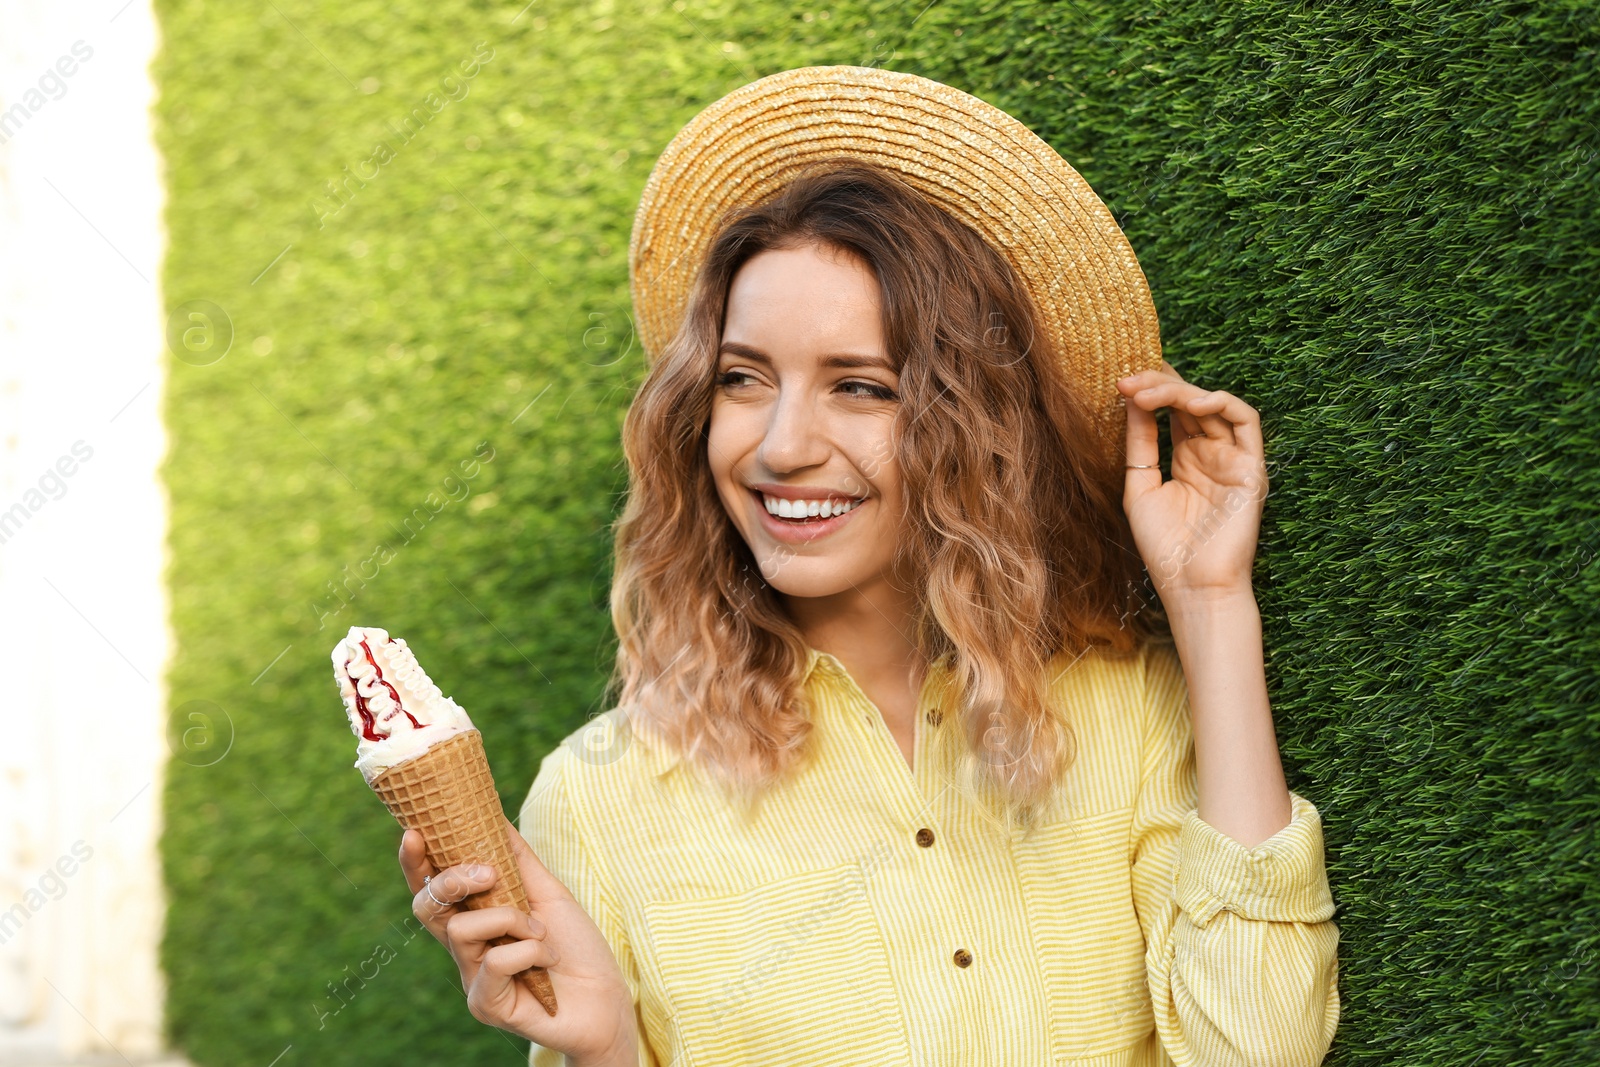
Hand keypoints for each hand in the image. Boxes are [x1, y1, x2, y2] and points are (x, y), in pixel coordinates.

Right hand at [400, 817, 638, 1064]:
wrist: (607, 998)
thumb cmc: (576, 947)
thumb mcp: (547, 893)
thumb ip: (518, 860)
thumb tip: (493, 815)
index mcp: (475, 920)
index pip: (431, 890)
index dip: (416, 863)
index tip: (415, 831)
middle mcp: (466, 950)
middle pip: (427, 908)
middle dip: (451, 881)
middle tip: (488, 874)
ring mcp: (472, 979)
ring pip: (461, 930)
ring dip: (509, 919)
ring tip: (541, 931)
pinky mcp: (485, 1005)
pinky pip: (493, 962)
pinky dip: (527, 950)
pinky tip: (546, 960)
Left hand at [1115, 360, 1266, 601]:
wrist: (1191, 586)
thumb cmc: (1165, 547)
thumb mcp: (1140, 487)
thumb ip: (1139, 444)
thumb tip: (1129, 400)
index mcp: (1185, 458)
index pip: (1172, 410)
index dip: (1150, 391)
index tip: (1119, 383)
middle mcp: (1211, 453)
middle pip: (1190, 401)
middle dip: (1158, 385)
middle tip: (1126, 381)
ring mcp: (1232, 458)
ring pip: (1214, 405)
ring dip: (1181, 391)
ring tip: (1146, 392)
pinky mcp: (1251, 467)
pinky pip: (1247, 422)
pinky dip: (1223, 403)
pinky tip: (1194, 401)